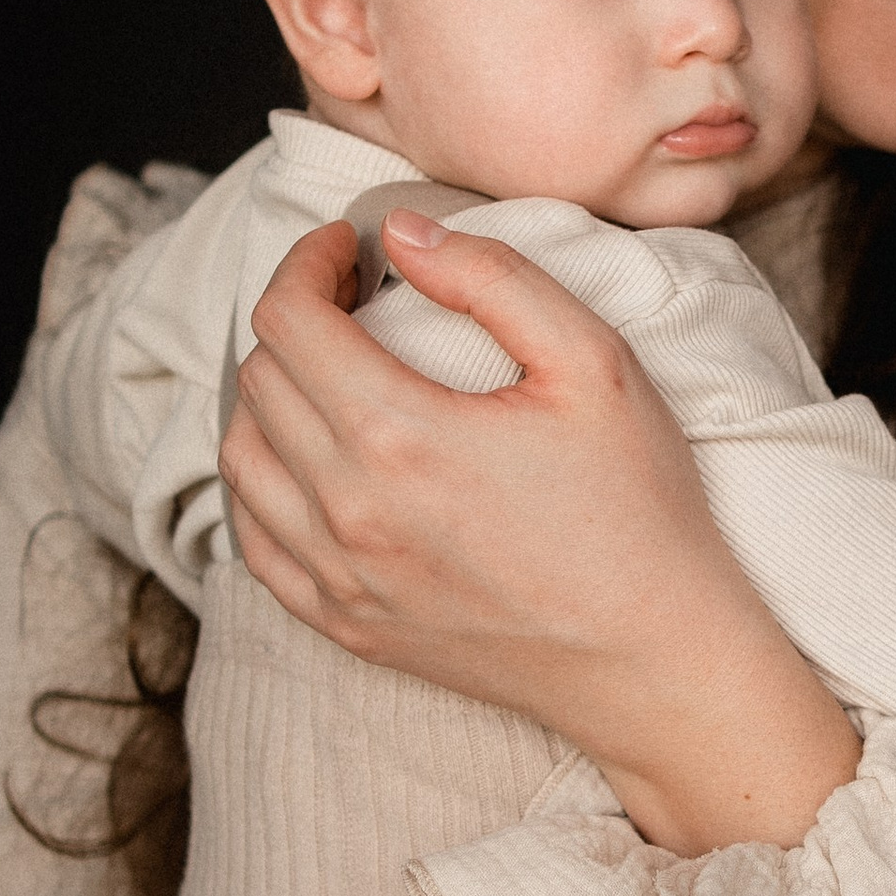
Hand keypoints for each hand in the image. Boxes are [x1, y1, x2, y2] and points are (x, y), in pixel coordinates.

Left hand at [219, 215, 855, 848]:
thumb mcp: (595, 364)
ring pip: (241, 458)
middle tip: (356, 302)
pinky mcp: (346, 624)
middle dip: (297, 319)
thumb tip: (403, 234)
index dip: (307, 262)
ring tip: (332, 377)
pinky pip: (256, 541)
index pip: (289, 318)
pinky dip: (264, 486)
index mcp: (400, 435)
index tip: (348, 250)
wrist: (654, 661)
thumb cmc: (639, 512)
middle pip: (260, 379)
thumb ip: (494, 279)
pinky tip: (313, 463)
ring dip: (270, 398)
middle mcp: (348, 511)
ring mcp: (339, 576)